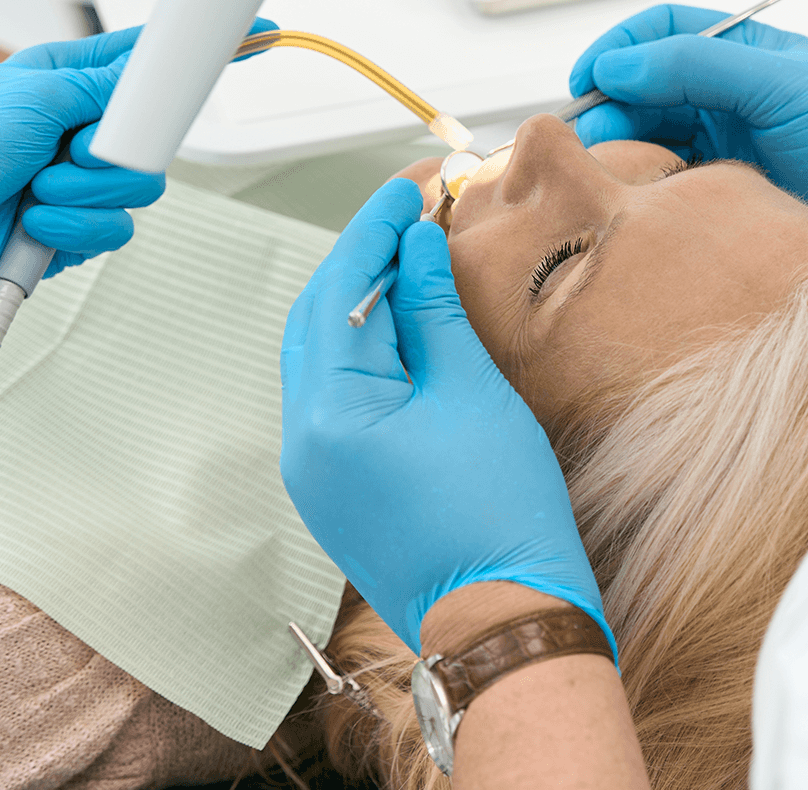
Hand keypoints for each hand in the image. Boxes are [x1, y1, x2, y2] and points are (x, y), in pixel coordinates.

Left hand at [0, 20, 275, 368]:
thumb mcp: (33, 94)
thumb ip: (104, 88)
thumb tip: (150, 83)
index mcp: (67, 80)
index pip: (149, 61)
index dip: (197, 55)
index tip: (252, 39)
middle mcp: (78, 129)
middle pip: (154, 135)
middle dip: (114, 150)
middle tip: (75, 148)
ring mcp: (80, 181)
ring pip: (140, 188)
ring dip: (86, 193)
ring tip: (37, 189)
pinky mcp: (78, 227)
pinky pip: (117, 228)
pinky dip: (75, 228)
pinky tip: (36, 222)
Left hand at [278, 180, 610, 654]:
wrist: (505, 617)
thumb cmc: (500, 517)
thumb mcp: (472, 392)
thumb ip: (433, 311)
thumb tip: (415, 249)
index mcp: (329, 412)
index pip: (340, 288)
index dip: (375, 229)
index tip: (407, 189)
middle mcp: (302, 441)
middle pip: (316, 318)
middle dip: (361, 261)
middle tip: (410, 218)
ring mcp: (312, 471)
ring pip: (322, 356)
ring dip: (361, 304)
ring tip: (413, 265)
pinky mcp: (334, 489)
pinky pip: (335, 398)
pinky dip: (364, 353)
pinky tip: (405, 331)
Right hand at [568, 3, 807, 295]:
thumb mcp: (787, 88)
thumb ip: (701, 68)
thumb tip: (623, 64)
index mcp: (747, 57)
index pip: (661, 34)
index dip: (617, 50)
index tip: (589, 81)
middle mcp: (733, 101)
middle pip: (644, 91)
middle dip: (609, 110)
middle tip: (588, 143)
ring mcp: (730, 153)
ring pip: (652, 143)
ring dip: (624, 156)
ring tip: (611, 178)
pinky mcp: (731, 203)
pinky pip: (671, 193)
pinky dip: (648, 197)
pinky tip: (643, 210)